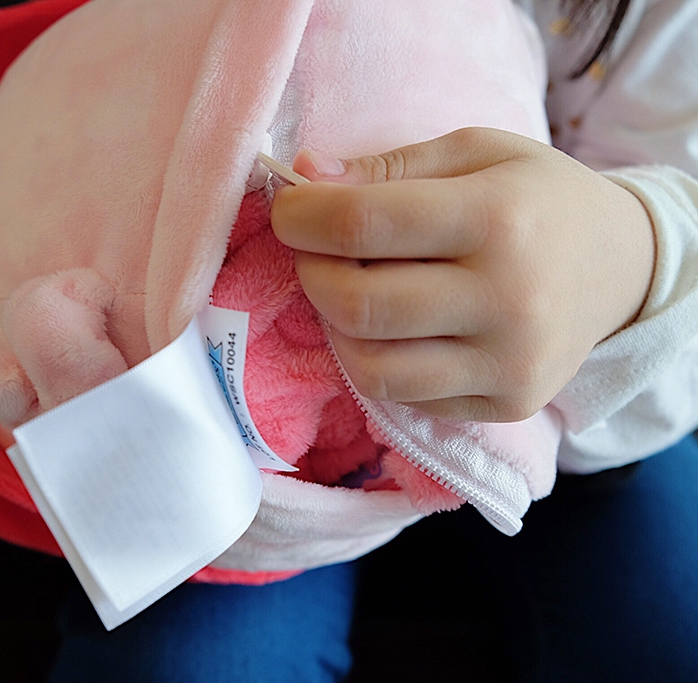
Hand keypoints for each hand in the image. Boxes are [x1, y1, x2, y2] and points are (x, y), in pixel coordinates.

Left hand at [270, 127, 655, 422]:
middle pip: (356, 304)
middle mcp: (508, 298)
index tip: (289, 208)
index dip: (301, 217)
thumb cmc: (536, 198)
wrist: (622, 266)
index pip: (362, 224)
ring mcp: (511, 362)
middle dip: (311, 274)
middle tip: (314, 251)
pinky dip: (379, 361)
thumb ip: (387, 166)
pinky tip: (397, 327)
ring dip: (337, 327)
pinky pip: (405, 396)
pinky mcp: (509, 404)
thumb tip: (304, 175)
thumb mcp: (474, 152)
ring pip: (371, 367)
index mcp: (497, 217)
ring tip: (352, 290)